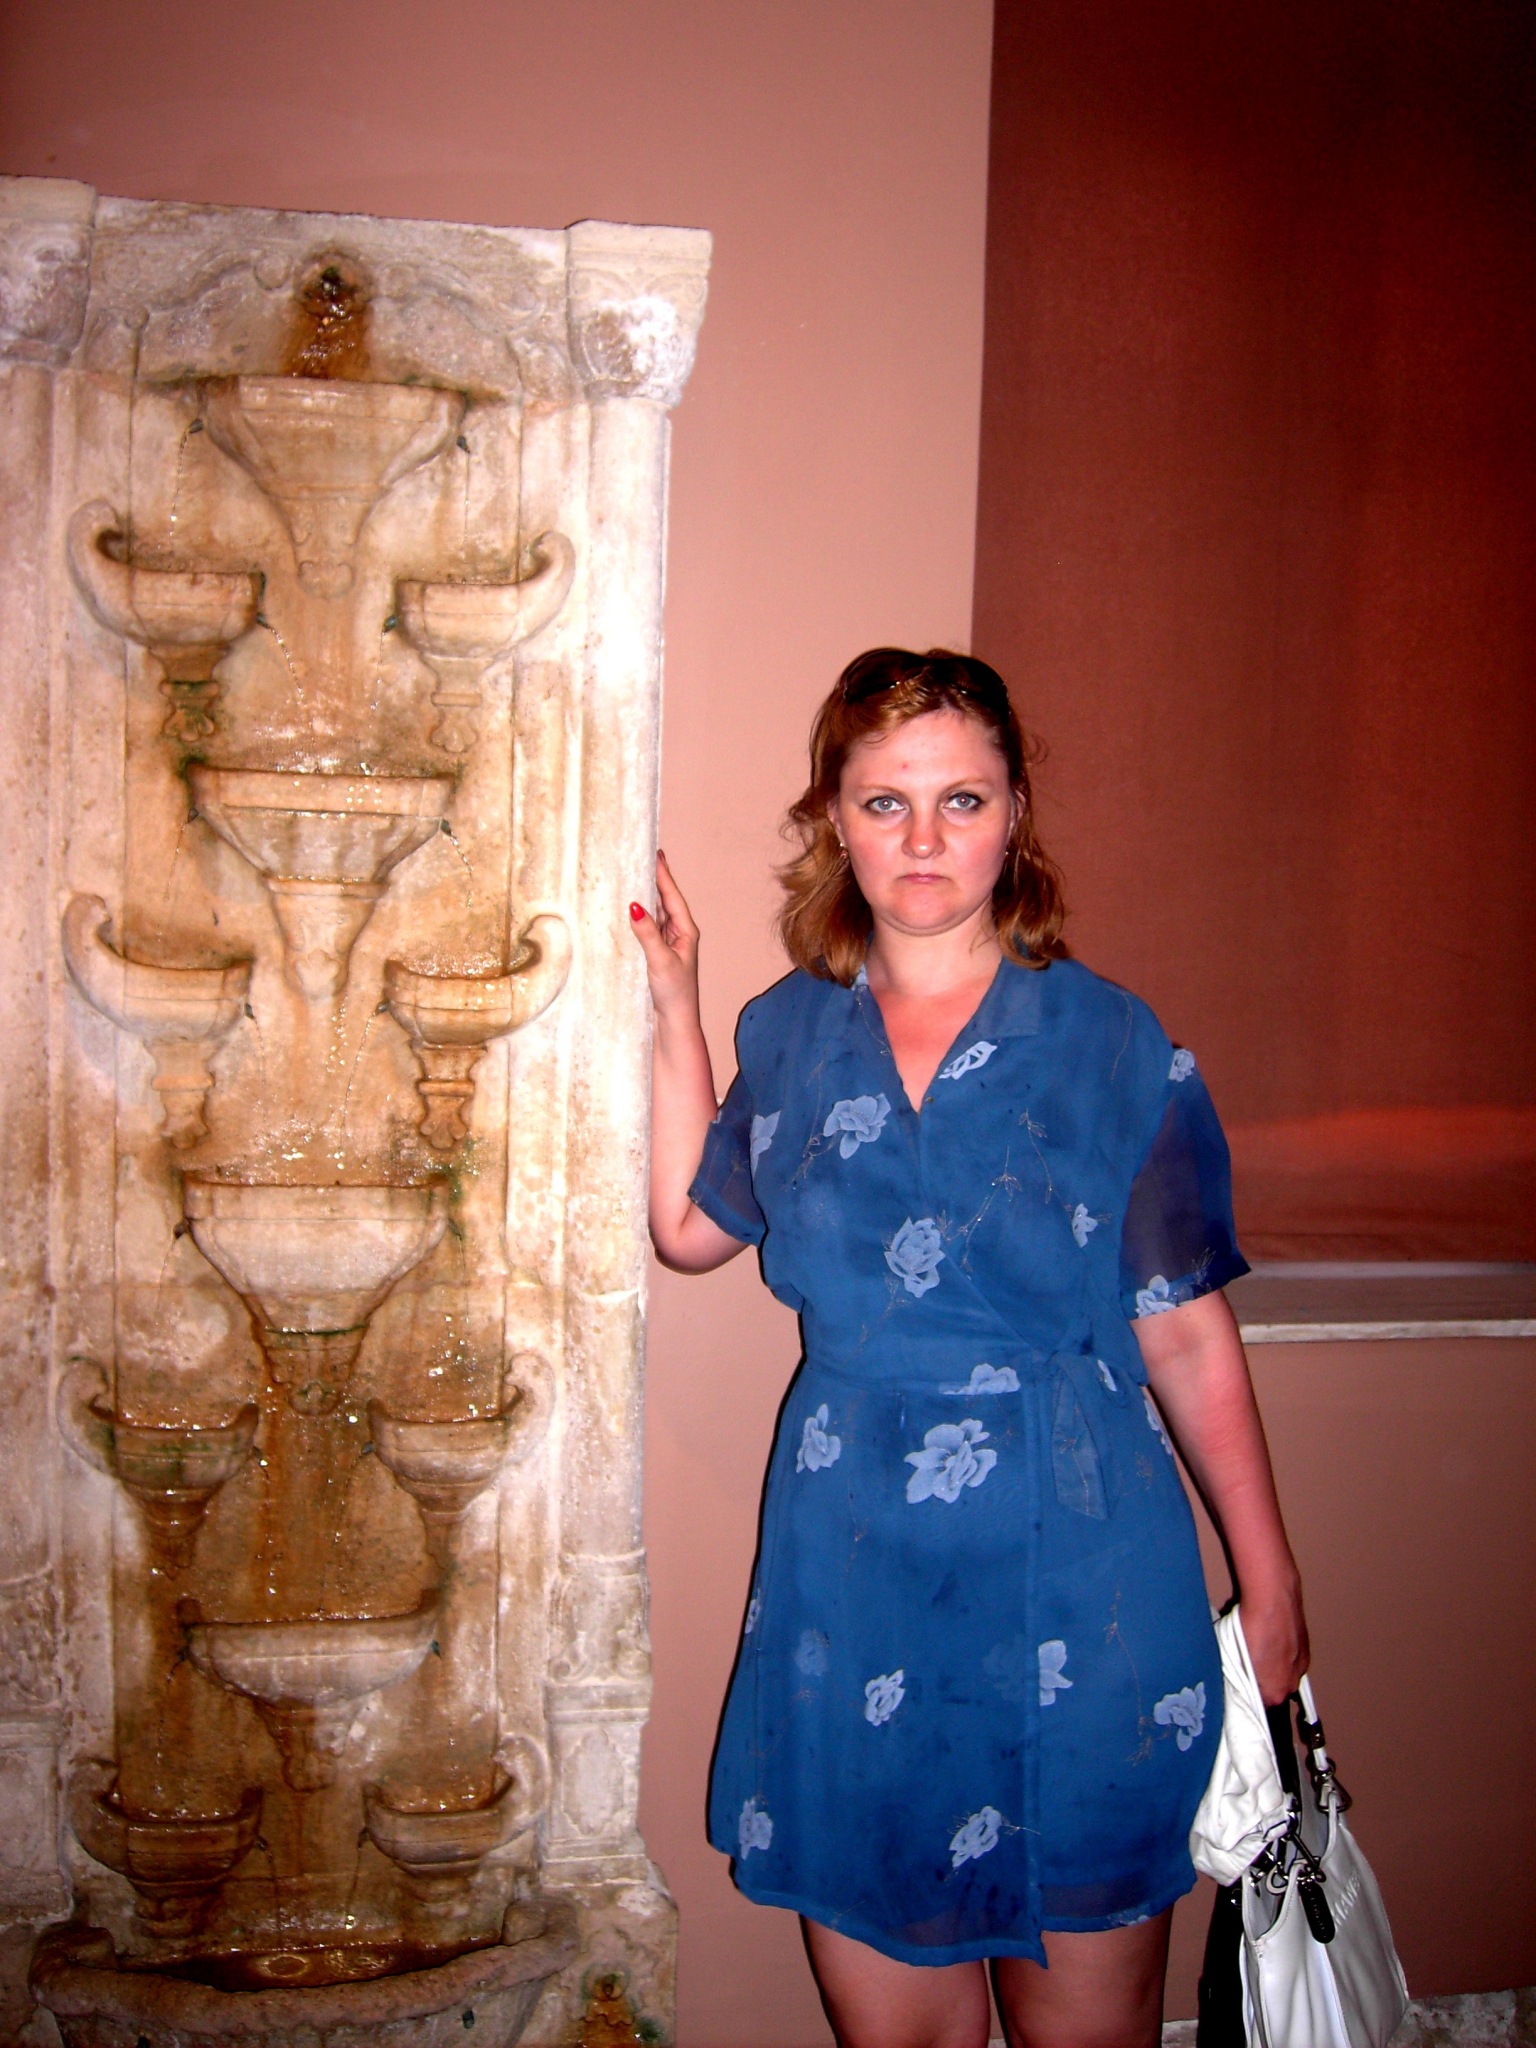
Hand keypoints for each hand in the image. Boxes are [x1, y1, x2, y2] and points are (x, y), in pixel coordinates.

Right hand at [628, 850, 700, 1025]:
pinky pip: (647, 928)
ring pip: (654, 913)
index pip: (672, 896)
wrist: (675, 1022)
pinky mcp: (656, 954)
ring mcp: (667, 944)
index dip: (663, 874)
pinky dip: (638, 916)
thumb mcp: (660, 960)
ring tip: (631, 876)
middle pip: (663, 900)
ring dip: (644, 896)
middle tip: (639, 857)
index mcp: (686, 931)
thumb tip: (635, 906)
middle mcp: (678, 934)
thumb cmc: (675, 994)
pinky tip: (627, 909)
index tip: (656, 853)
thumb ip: (647, 933)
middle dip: (652, 880)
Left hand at [1240, 1578, 1309, 1704]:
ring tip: (1262, 1649)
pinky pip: (1293, 1660)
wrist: (1273, 1599)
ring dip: (1276, 1667)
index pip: (1261, 1705)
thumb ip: (1242, 1677)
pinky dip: (1285, 1655)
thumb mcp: (1235, 1657)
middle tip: (1250, 1664)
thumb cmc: (1249, 1628)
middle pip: (1276, 1691)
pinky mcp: (1307, 1650)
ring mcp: (1302, 1667)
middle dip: (1264, 1682)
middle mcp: (1292, 1685)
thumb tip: (1241, 1682)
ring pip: (1286, 1675)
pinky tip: (1274, 1640)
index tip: (1242, 1684)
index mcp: (1274, 1692)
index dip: (1251, 1694)